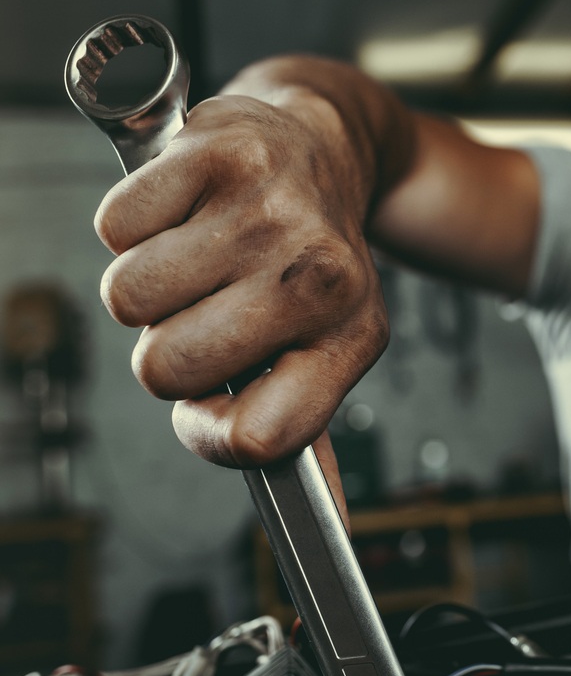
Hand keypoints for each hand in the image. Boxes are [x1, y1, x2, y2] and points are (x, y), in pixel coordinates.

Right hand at [95, 92, 388, 472]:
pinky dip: (132, 225)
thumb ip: (303, 425)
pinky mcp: (219, 152)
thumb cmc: (310, 260)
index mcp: (352, 337)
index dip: (211, 435)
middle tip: (208, 307)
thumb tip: (327, 527)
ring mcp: (271, 211)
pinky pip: (113, 228)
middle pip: (168, 370)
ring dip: (148, 286)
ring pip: (127, 301)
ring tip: (199, 255)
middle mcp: (321, 277)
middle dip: (168, 348)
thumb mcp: (331, 343)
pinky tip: (186, 209)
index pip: (262, 437)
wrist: (322, 148)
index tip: (209, 407)